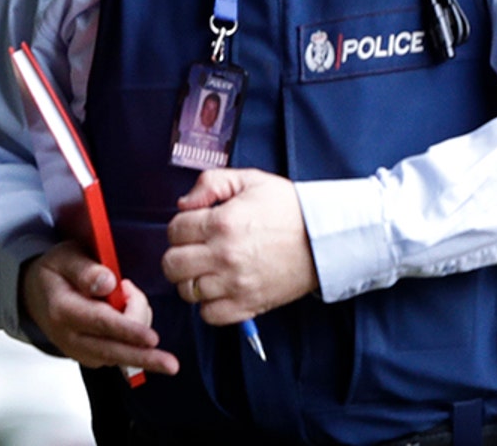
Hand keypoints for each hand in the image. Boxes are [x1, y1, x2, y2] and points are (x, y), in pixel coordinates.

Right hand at [21, 242, 177, 374]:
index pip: (100, 322)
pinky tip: (128, 314)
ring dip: (139, 329)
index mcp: (62, 309)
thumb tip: (108, 283)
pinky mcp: (91, 358)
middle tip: (171, 365)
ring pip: (122, 351)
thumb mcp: (65, 258)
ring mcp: (80, 351)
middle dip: (145, 358)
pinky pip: (121, 353)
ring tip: (128, 293)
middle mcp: (70, 337)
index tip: (151, 339)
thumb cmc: (55, 272)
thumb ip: (85, 269)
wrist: (35, 295)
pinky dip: (134, 336)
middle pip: (113, 351)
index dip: (128, 330)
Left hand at [161, 168, 317, 325]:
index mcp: (221, 223)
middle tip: (193, 250)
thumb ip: (211, 183)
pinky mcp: (248, 305)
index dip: (180, 227)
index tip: (193, 228)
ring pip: (186, 291)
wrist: (325, 239)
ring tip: (206, 270)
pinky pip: (209, 315)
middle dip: (178, 254)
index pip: (174, 230)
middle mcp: (224, 256)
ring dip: (191, 280)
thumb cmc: (289, 209)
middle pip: (172, 264)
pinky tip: (219, 289)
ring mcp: (235, 284)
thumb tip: (184, 204)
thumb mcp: (250, 180)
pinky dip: (208, 305)